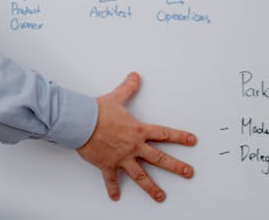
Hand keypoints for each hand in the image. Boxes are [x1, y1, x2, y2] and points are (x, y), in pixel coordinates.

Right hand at [76, 72, 195, 202]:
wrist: (81, 122)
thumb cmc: (97, 111)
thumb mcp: (115, 98)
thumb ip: (127, 88)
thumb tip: (135, 76)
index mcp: (137, 130)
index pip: (164, 134)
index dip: (180, 137)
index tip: (193, 140)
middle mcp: (133, 146)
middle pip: (160, 159)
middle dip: (177, 167)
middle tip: (189, 173)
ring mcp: (122, 158)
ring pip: (141, 175)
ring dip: (152, 188)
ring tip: (161, 197)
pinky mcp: (108, 164)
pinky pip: (111, 179)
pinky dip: (113, 189)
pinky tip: (116, 197)